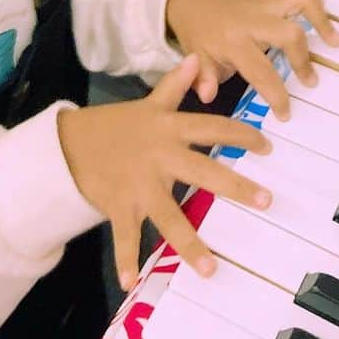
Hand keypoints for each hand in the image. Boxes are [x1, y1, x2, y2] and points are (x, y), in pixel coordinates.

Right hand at [56, 55, 271, 289]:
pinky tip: (130, 282)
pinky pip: (124, 236)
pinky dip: (125, 259)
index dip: (241, 134)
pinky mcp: (119, 206)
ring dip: (189, 242)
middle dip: (234, 186)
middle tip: (266, 200)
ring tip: (211, 269)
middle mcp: (160, 156)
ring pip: (168, 215)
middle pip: (202, 170)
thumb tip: (196, 57)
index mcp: (169, 129)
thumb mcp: (148, 103)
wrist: (70, 144)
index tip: (268, 145)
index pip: (212, 128)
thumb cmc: (117, 126)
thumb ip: (174, 84)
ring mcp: (139, 184)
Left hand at [166, 0, 338, 117]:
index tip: (285, 113)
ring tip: (334, 42)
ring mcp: (266, 1)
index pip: (260, 71)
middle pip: (289, 32)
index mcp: (234, 39)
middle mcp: (255, 18)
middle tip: (311, 81)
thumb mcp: (196, 56)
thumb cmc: (199, 31)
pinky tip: (321, 13)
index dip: (276, 95)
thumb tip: (208, 95)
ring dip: (321, 16)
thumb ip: (204, 77)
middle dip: (303, 58)